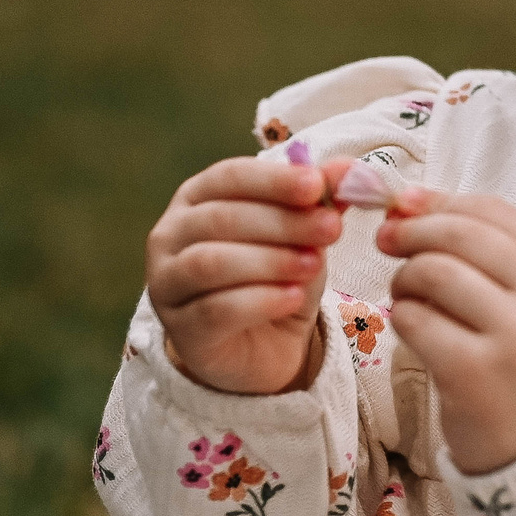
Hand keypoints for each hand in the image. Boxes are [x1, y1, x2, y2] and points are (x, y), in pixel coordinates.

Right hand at [145, 155, 345, 392]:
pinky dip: (260, 301)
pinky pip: (215, 310)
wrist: (266, 346)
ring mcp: (167, 283)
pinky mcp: (181, 330)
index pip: (229, 176)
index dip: (274, 180)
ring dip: (270, 260)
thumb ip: (322, 201)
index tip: (317, 187)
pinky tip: (294, 298)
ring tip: (314, 264)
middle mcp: (170, 235)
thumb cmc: (279, 275)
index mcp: (197, 198)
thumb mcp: (306, 234)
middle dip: (282, 221)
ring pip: (211, 263)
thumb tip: (348, 169)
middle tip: (332, 229)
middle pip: (221, 218)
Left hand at [377, 192, 515, 472]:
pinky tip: (412, 330)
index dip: (438, 201)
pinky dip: (402, 317)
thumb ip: (477, 245)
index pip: (492, 210)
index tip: (405, 207)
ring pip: (433, 272)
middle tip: (387, 242)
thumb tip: (407, 199)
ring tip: (407, 296)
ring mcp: (513, 336)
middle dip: (412, 231)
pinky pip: (415, 320)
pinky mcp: (474, 372)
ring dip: (404, 278)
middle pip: (460, 233)